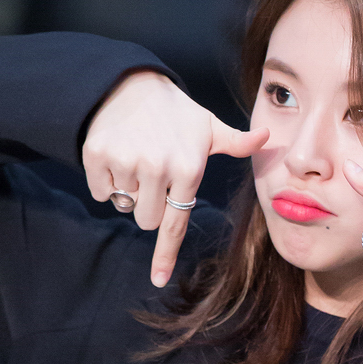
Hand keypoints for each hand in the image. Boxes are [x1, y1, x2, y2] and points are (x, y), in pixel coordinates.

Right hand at [82, 71, 268, 285]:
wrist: (128, 83)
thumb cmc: (175, 113)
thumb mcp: (207, 126)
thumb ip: (235, 142)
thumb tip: (266, 139)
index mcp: (188, 168)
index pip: (175, 224)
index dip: (164, 255)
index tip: (158, 280)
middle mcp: (157, 167)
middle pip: (147, 220)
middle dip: (149, 203)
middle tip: (152, 171)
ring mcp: (126, 162)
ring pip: (125, 205)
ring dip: (128, 189)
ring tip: (135, 157)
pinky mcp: (97, 156)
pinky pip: (101, 192)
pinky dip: (106, 179)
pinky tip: (116, 154)